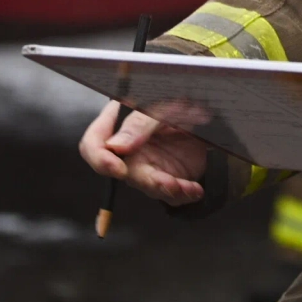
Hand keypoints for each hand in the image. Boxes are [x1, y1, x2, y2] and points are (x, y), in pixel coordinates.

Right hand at [78, 101, 213, 205]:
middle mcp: (127, 150)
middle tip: (168, 184)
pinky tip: (195, 189)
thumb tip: (115, 146)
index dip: (98, 157)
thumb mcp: (163, 108)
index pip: (93, 144)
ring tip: (188, 187)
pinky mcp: (164, 179)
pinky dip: (183, 194)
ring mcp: (145, 166)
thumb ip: (140, 124)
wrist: (208, 117)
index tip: (117, 167)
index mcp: (120, 126)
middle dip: (146, 181)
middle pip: (120, 173)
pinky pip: (168, 195)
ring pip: (147, 187)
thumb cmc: (180, 106)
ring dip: (168, 189)